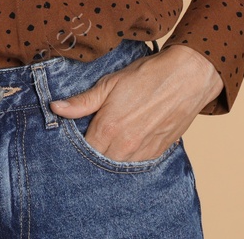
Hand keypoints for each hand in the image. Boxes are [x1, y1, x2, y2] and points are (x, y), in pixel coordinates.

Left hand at [47, 43, 222, 161]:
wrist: (187, 77)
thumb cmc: (147, 76)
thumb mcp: (110, 83)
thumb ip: (82, 101)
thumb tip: (56, 108)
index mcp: (108, 129)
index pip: (82, 151)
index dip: (76, 145)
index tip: (74, 137)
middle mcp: (124, 146)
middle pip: (98, 162)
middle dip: (92, 154)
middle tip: (92, 138)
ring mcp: (142, 152)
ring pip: (118, 166)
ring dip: (110, 157)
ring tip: (109, 141)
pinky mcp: (158, 153)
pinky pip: (137, 165)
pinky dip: (128, 157)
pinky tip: (126, 144)